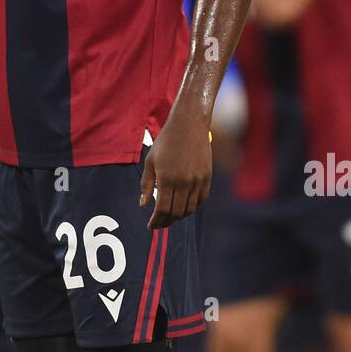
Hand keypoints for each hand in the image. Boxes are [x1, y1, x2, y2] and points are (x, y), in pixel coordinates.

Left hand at [140, 109, 211, 229]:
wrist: (189, 125)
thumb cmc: (166, 142)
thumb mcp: (150, 161)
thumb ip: (146, 184)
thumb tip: (143, 205)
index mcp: (167, 178)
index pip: (162, 209)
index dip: (156, 221)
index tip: (151, 226)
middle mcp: (183, 182)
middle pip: (176, 213)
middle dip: (166, 221)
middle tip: (159, 224)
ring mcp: (197, 180)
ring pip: (189, 209)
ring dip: (179, 216)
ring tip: (171, 216)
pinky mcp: (207, 177)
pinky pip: (201, 199)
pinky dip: (193, 207)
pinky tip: (185, 207)